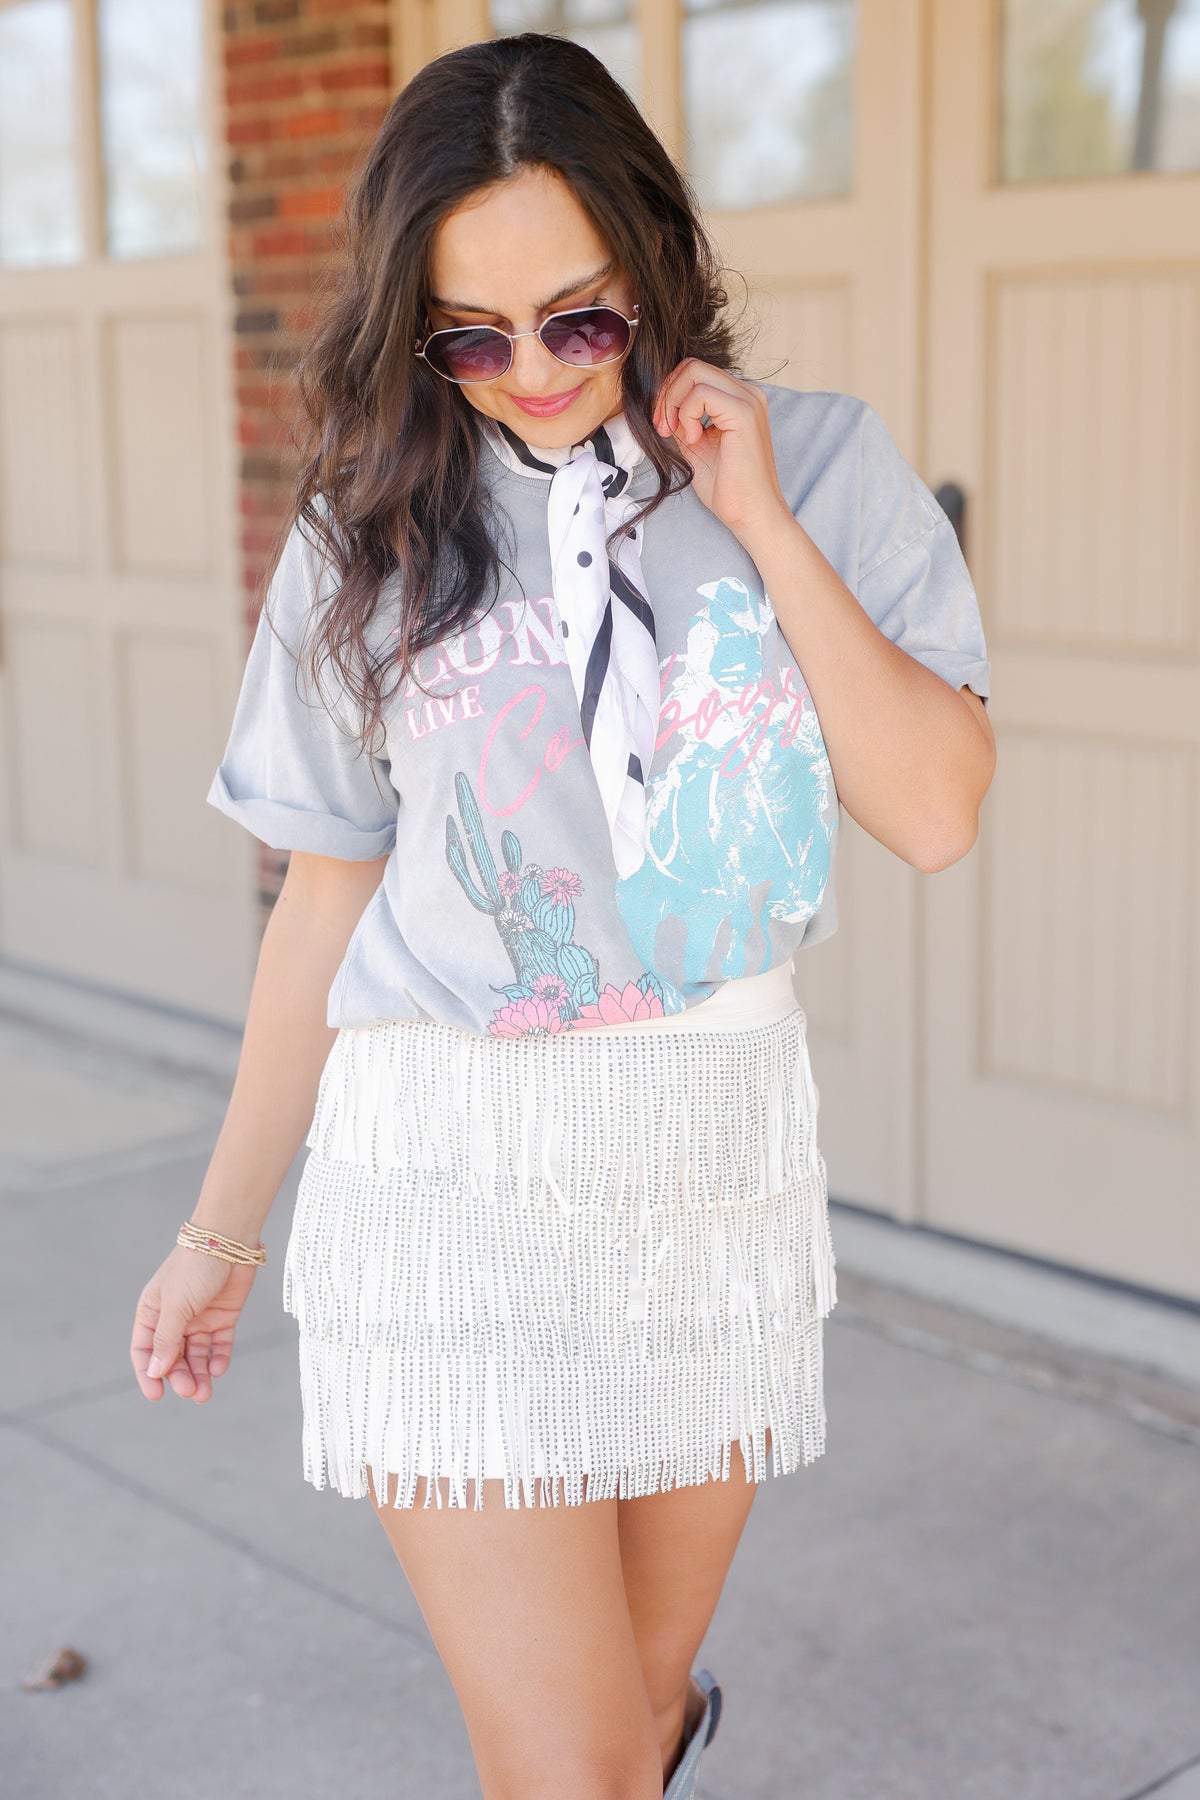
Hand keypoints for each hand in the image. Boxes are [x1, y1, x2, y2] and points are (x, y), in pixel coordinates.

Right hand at [131, 1244, 258, 1403]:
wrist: (230, 1240)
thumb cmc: (195, 1267)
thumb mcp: (176, 1305)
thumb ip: (166, 1339)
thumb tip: (155, 1372)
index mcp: (152, 1312)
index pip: (145, 1350)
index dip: (149, 1374)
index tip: (156, 1395)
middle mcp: (174, 1318)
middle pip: (172, 1357)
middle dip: (179, 1376)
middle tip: (191, 1392)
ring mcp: (199, 1318)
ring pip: (195, 1355)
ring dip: (199, 1374)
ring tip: (205, 1392)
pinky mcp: (222, 1316)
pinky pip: (218, 1344)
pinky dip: (217, 1358)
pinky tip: (218, 1369)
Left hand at [652, 360, 791, 545]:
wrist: (751, 514)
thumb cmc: (728, 487)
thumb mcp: (695, 445)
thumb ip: (682, 420)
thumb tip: (660, 404)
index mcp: (738, 398)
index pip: (695, 373)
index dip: (669, 393)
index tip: (662, 425)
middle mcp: (747, 393)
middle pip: (692, 366)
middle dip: (666, 394)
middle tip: (662, 427)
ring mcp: (748, 400)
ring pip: (694, 373)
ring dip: (673, 403)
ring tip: (677, 435)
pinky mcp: (744, 413)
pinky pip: (701, 394)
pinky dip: (687, 415)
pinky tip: (694, 440)